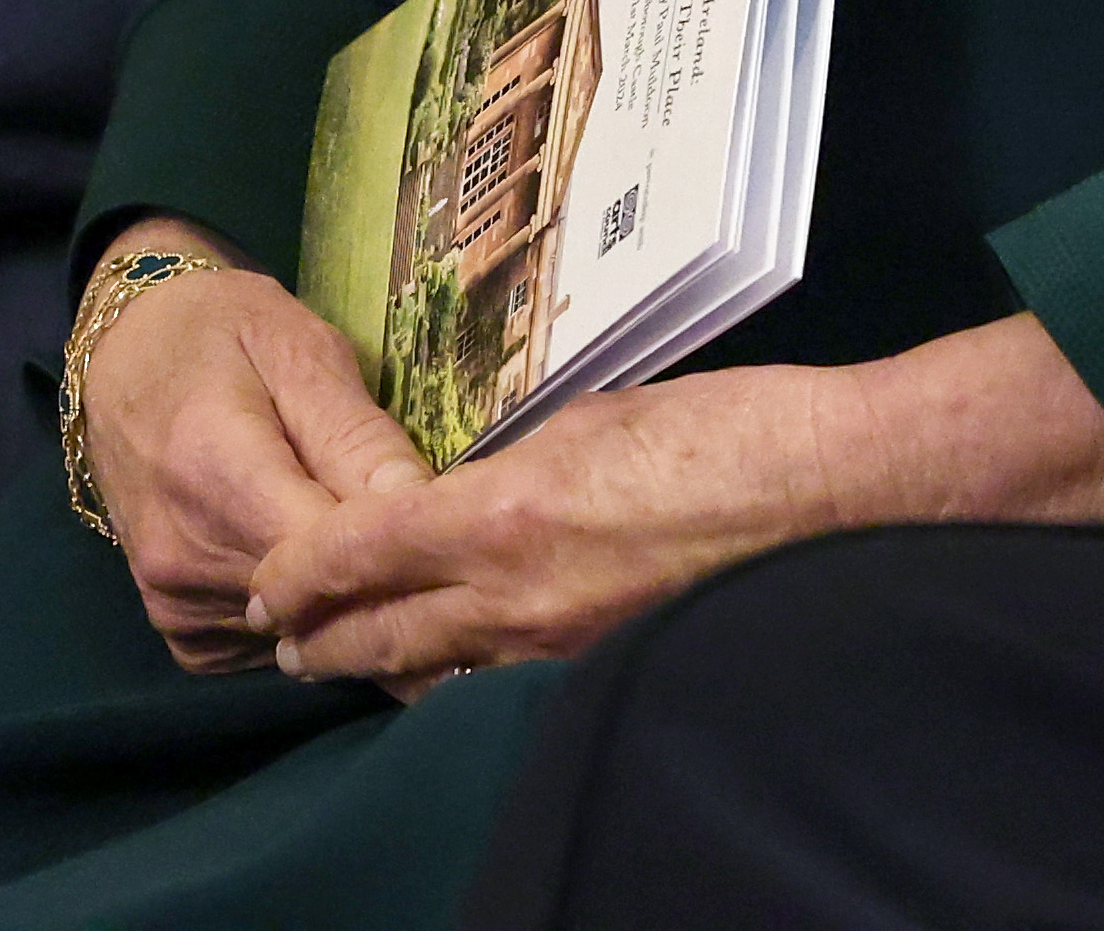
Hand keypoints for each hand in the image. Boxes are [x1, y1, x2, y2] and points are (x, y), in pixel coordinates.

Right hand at [79, 217, 430, 673]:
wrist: (124, 356)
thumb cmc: (219, 333)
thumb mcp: (300, 348)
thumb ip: (356, 434)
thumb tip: (423, 507)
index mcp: (214, 474)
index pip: (331, 555)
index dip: (401, 544)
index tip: (450, 520)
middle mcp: (183, 559)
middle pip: (321, 603)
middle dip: (386, 575)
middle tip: (430, 529)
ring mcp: (175, 606)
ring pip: (304, 633)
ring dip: (350, 599)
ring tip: (371, 534)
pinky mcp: (181, 635)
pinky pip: (272, 649)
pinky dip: (309, 617)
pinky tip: (323, 562)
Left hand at [245, 309, 1103, 700]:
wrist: (836, 493)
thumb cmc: (730, 427)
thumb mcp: (602, 413)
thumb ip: (520, 460)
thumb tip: (483, 481)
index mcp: (501, 516)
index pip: (358, 554)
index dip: (300, 572)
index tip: (267, 577)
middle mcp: (514, 600)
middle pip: (379, 640)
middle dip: (322, 639)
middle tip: (284, 637)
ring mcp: (561, 652)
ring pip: (439, 678)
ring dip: (387, 667)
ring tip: (353, 657)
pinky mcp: (607, 673)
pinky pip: (507, 689)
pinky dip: (465, 682)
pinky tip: (462, 673)